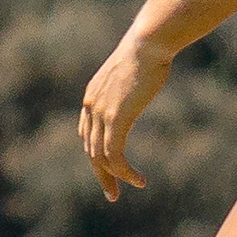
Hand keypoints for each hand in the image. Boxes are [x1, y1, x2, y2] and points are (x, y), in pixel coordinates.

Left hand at [80, 38, 173, 199]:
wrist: (148, 44)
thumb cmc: (148, 53)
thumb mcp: (133, 72)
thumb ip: (129, 85)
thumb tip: (140, 82)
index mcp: (92, 97)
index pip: (88, 134)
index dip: (97, 154)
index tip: (111, 169)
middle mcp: (90, 107)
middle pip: (90, 150)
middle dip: (102, 173)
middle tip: (112, 193)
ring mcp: (101, 113)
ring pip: (101, 156)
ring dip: (115, 177)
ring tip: (132, 187)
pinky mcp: (115, 118)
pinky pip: (114, 154)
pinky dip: (125, 171)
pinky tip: (139, 180)